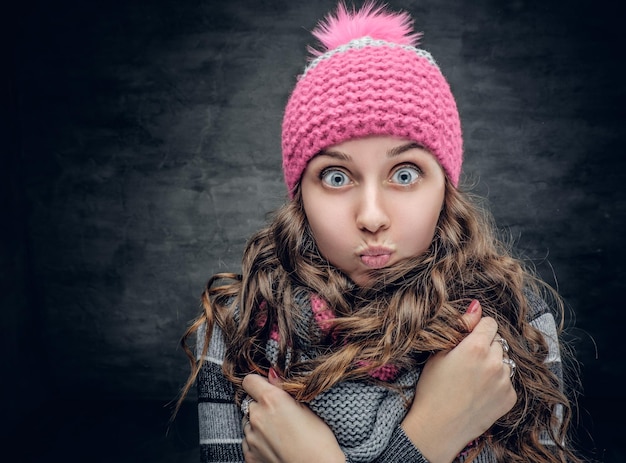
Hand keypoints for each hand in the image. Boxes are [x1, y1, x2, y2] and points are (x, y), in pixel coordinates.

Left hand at [241, 370, 344, 462]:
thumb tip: (272, 374)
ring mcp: (251, 437)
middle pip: (250, 402)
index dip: (258, 383)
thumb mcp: (307, 408)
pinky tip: (275, 446)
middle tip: (280, 415)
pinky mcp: (249, 455)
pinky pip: (248, 441)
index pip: (249, 381)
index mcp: (271, 399)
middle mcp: (257, 416)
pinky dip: (258, 441)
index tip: (267, 388)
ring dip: (259, 424)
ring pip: (248, 422)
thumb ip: (283, 388)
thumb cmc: (319, 442)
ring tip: (280, 433)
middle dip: (261, 405)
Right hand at [401, 300, 516, 462]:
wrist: (438, 427)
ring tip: (474, 378)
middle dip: (486, 346)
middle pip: (498, 341)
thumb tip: (477, 305)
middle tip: (468, 361)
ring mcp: (505, 381)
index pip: (490, 323)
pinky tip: (480, 391)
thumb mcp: (439, 353)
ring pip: (504, 360)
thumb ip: (461, 326)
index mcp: (475, 347)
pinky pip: (508, 380)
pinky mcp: (510, 398)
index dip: (477, 329)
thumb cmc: (432, 389)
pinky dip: (497, 382)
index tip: (468, 340)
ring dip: (493, 364)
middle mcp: (494, 362)